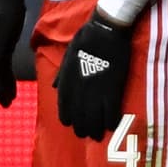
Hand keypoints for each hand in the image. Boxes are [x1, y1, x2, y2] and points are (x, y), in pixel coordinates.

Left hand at [55, 10, 132, 140]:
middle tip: (85, 133)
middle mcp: (79, 89)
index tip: (69, 124)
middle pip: (79, 116)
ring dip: (95, 129)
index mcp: (68, 80)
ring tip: (97, 135)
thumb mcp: (68, 55)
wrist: (105, 31)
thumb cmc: (85, 39)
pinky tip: (112, 126)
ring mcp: (96, 91)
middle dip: (81, 127)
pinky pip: (111, 111)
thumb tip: (55, 87)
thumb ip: (62, 74)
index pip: (63, 105)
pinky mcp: (112, 89)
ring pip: (94, 117)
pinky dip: (111, 121)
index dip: (66, 117)